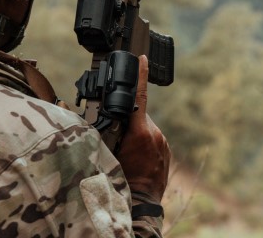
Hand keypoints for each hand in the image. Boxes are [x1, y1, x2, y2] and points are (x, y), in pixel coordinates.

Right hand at [115, 55, 170, 201]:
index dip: (140, 75)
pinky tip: (137, 160)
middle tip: (118, 142)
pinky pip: (152, 141)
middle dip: (126, 123)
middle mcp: (154, 133)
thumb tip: (95, 120)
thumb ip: (105, 132)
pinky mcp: (167, 151)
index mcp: (140, 131)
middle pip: (137, 117)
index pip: (139, 96)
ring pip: (145, 130)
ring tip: (128, 156)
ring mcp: (163, 142)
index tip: (141, 58)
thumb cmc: (122, 180)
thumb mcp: (108, 154)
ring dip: (135, 136)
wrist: (143, 203)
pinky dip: (144, 145)